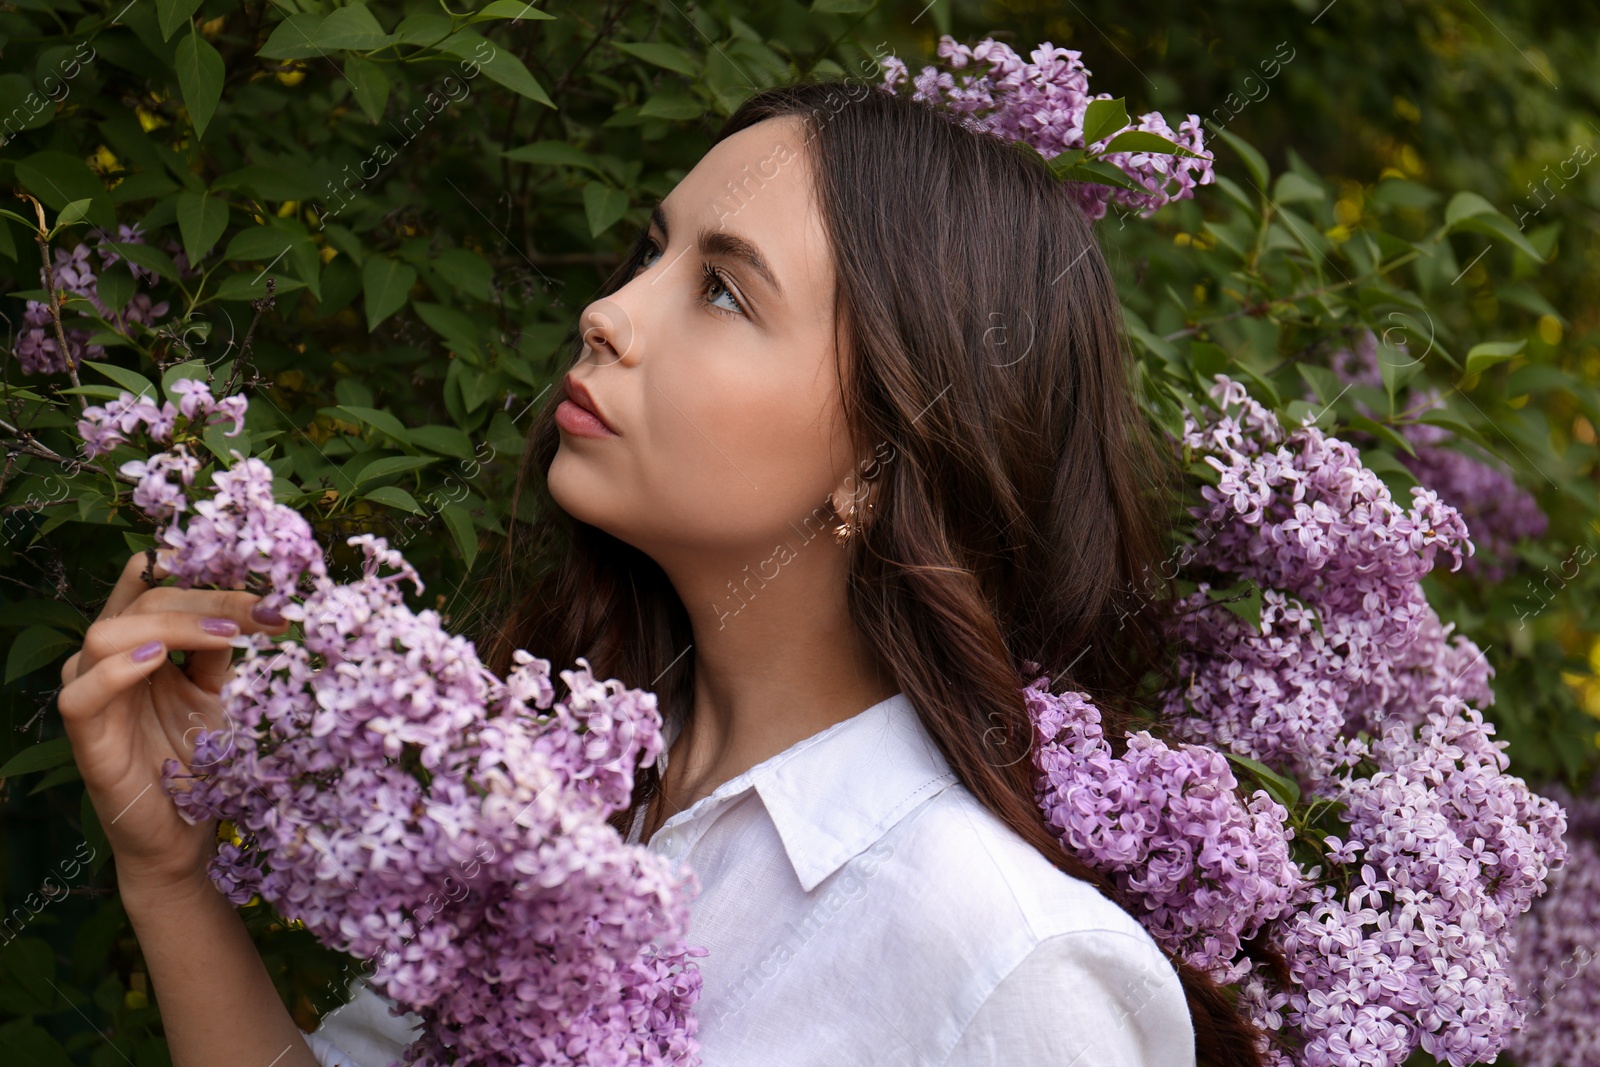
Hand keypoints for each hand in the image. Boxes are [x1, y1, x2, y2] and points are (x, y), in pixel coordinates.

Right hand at [58, 553, 288, 896]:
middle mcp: (109, 664)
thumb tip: (254, 604)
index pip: (148, 587)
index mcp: (140, 645)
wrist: (187, 835)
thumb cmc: (200, 761)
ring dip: (170, 625)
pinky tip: (156, 660)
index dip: (191, 569)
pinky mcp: (86, 740)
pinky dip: (114, 671)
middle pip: (141, 605)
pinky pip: (80, 695)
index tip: (250, 572)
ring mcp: (94, 699)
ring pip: (103, 635)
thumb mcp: (218, 693)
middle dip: (206, 600)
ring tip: (225, 634)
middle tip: (263, 611)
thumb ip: (220, 649)